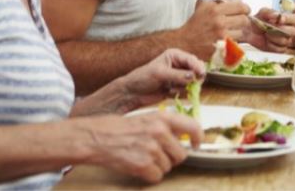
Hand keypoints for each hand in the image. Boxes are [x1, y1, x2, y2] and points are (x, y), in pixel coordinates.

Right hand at [80, 111, 201, 182]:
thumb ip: (166, 127)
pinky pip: (157, 177)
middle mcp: (160, 132)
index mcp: (163, 118)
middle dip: (172, 158)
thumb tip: (185, 139)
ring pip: (168, 167)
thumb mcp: (147, 118)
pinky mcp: (143, 165)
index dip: (198, 138)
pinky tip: (138, 166)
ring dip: (158, 166)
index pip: (193, 126)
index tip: (196, 145)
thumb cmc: (120, 128)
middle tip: (157, 154)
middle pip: (181, 155)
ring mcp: (152, 149)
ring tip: (143, 157)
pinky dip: (149, 175)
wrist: (96, 138)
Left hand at [118, 49, 205, 111]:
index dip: (198, 67)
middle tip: (193, 83)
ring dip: (185, 86)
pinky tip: (169, 92)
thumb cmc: (143, 78)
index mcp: (175, 55)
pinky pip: (187, 90)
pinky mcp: (177, 87)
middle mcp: (179, 65)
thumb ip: (178, 75)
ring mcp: (179, 76)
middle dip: (194, 77)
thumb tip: (194, 77)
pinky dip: (180, 92)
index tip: (201, 74)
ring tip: (171, 88)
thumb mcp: (160, 74)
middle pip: (196, 69)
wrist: (133, 93)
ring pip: (193, 81)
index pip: (191, 59)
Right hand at [179, 0, 250, 58]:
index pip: (241, 6)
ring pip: (242, 33)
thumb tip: (239, 1)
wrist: (183, 42)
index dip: (245, 9)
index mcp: (215, 10)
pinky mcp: (221, 49)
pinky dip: (234, 43)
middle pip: (244, 20)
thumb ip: (220, 2)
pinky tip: (228, 41)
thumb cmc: (194, 24)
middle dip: (243, 21)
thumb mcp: (203, 6)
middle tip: (239, 23)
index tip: (244, 11)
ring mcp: (221, 37)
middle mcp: (219, 22)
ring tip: (232, 32)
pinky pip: (237, 44)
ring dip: (239, 33)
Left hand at [248, 8, 294, 52]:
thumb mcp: (262, 13)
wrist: (250, 31)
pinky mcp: (280, 49)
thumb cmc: (258, 20)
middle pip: (293, 31)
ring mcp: (285, 40)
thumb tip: (276, 15)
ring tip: (266, 34)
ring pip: (286, 41)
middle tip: (270, 28)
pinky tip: (267, 42)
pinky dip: (272, 46)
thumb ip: (269, 12)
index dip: (289, 19)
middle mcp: (289, 30)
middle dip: (281, 30)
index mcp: (287, 19)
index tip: (280, 19)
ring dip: (274, 38)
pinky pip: (280, 49)